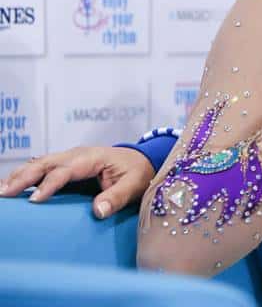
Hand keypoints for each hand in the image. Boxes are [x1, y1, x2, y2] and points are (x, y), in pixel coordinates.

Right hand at [0, 146, 154, 218]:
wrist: (142, 160)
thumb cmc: (139, 172)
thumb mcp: (135, 185)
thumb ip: (117, 197)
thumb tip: (97, 211)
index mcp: (92, 157)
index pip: (66, 170)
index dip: (50, 184)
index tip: (35, 201)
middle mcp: (77, 155)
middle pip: (46, 163)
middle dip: (24, 177)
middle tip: (4, 193)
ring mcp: (70, 159)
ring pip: (40, 164)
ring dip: (19, 176)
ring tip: (1, 191)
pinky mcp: (66, 167)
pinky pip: (42, 169)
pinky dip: (25, 176)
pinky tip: (10, 186)